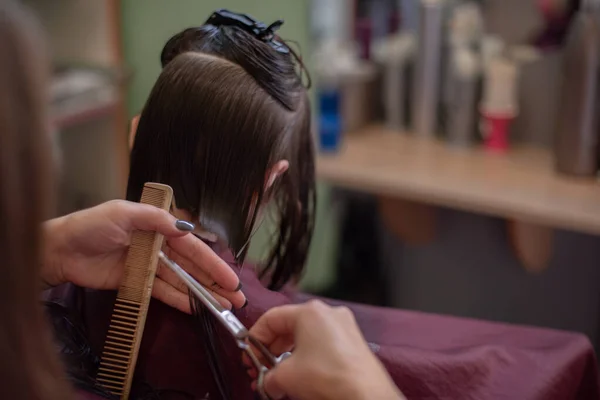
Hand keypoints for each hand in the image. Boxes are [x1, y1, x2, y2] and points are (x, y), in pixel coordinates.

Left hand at [41, 200, 245, 312]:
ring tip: (223, 306)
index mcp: (158, 227)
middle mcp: (158, 247)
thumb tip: (187, 228)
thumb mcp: (124, 213)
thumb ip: (156, 219)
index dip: (213, 262)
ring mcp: (149, 267)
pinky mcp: (137, 283)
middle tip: (236, 298)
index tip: (231, 278)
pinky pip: (162, 292)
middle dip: (215, 281)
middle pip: (192, 266)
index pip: (192, 246)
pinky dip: (179, 300)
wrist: (60, 250)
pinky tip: (196, 309)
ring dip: (202, 293)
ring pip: (181, 281)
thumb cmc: (91, 226)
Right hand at [248, 300, 403, 399]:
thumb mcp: (286, 377)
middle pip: (288, 326)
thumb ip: (268, 377)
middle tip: (261, 369)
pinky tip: (300, 377)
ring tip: (279, 377)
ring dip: (288, 357)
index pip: (271, 318)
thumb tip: (266, 382)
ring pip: (305, 337)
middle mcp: (328, 314)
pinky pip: (322, 345)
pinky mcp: (353, 343)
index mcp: (310, 312)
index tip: (249, 355)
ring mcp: (343, 327)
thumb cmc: (331, 377)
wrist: (366, 395)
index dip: (255, 338)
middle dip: (271, 350)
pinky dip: (307, 358)